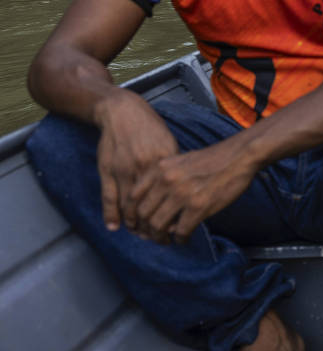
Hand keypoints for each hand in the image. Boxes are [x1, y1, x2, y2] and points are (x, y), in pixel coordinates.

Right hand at [94, 90, 178, 232]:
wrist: (124, 112)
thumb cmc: (150, 129)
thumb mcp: (169, 144)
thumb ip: (175, 165)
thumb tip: (185, 186)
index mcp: (164, 161)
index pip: (170, 196)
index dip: (172, 216)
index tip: (175, 229)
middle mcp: (145, 167)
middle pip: (149, 205)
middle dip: (152, 225)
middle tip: (156, 237)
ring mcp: (124, 169)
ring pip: (129, 205)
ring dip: (133, 223)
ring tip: (139, 233)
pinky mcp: (108, 169)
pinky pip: (109, 196)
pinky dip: (111, 214)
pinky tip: (115, 227)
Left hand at [129, 138, 256, 242]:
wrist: (239, 155)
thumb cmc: (213, 159)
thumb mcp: (180, 162)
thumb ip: (163, 180)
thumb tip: (155, 206)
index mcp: (159, 168)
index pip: (132, 198)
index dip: (131, 216)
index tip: (136, 225)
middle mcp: (166, 181)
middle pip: (143, 214)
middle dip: (145, 230)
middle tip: (152, 236)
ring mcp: (182, 194)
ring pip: (158, 226)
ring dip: (160, 238)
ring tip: (166, 240)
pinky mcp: (198, 206)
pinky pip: (181, 231)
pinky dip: (180, 239)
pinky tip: (183, 239)